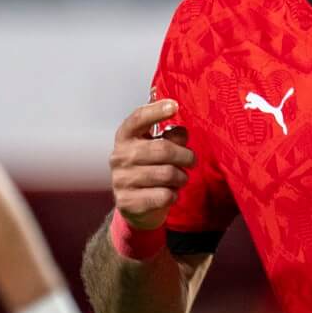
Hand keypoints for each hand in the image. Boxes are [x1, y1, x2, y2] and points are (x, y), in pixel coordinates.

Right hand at [109, 100, 195, 230]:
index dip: (156, 111)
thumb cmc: (149, 169)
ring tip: (180, 179)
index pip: (138, 118)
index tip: (174, 106)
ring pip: (167, 174)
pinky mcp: (128, 202)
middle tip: (192, 160)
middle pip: (163, 149)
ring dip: (181, 178)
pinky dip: (173, 195)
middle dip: (185, 156)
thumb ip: (170, 137)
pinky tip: (169, 194)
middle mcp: (119, 156)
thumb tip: (181, 131)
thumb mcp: (158, 148)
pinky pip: (164, 196)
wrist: (135, 206)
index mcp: (125, 137)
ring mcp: (121, 180)